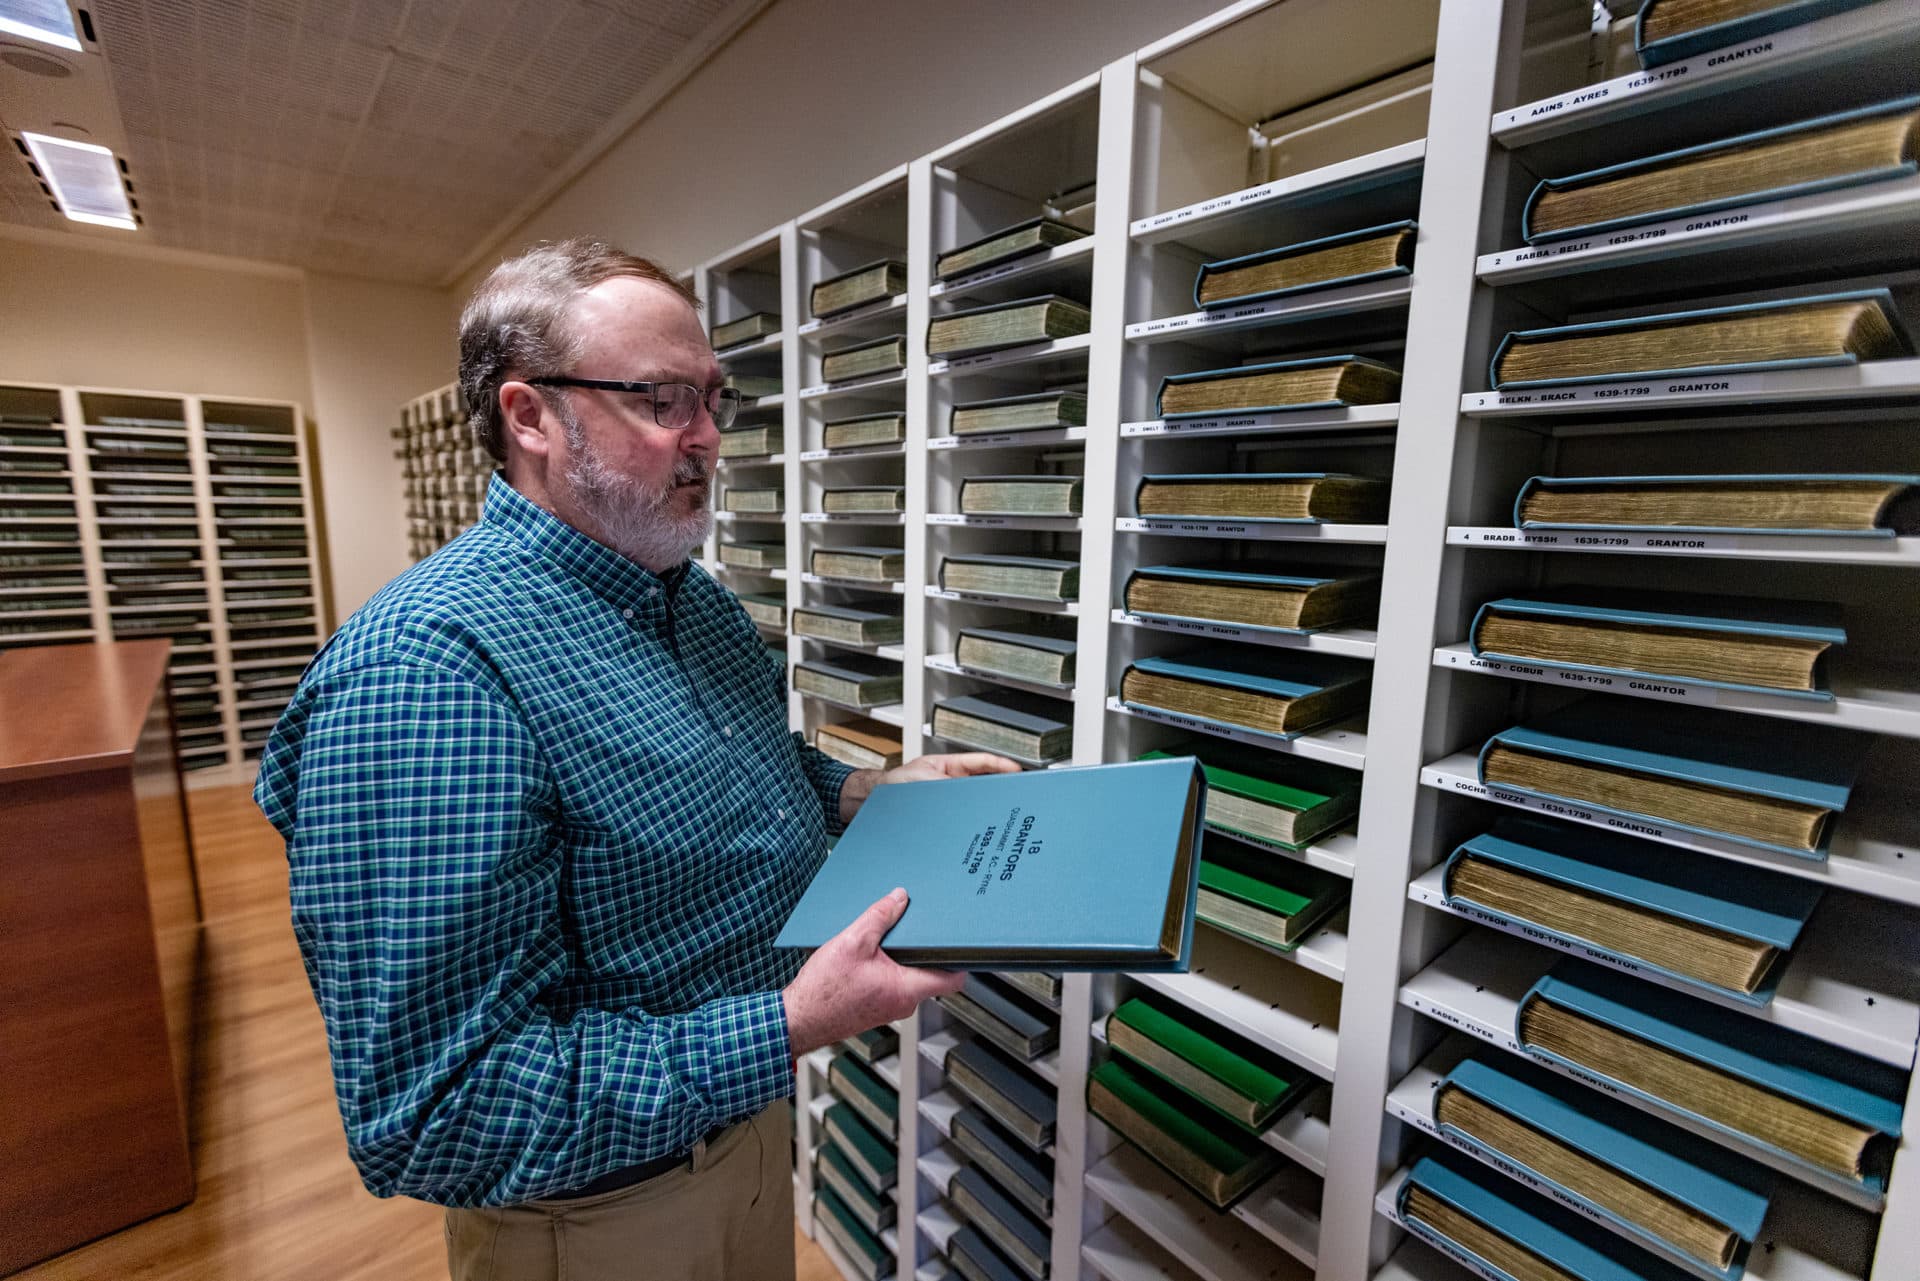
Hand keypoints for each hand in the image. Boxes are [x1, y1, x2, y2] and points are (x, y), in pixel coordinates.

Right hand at [782, 888, 963, 1056]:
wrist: (798, 1019)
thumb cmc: (822, 992)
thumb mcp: (852, 942)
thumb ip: (879, 917)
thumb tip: (899, 898)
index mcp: (906, 989)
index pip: (953, 979)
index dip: (961, 957)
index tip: (961, 939)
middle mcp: (904, 1003)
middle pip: (930, 971)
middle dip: (924, 947)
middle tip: (916, 924)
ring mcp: (891, 1006)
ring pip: (909, 976)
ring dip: (901, 955)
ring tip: (886, 936)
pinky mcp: (877, 1006)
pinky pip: (893, 982)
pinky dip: (887, 966)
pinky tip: (870, 953)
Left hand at [838, 751, 1021, 823]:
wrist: (874, 802)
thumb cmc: (895, 786)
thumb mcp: (925, 778)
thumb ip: (949, 783)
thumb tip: (970, 792)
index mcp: (951, 767)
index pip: (983, 763)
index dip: (1002, 766)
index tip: (1018, 772)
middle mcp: (953, 785)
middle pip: (984, 787)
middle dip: (1000, 792)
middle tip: (1017, 797)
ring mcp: (950, 803)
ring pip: (975, 806)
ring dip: (987, 812)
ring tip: (1002, 817)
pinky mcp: (945, 821)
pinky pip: (963, 822)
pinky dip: (973, 826)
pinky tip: (981, 833)